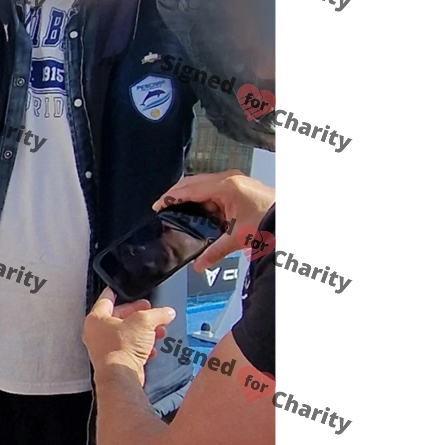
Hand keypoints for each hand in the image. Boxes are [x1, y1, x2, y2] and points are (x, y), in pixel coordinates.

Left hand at [83, 289, 173, 381]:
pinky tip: (152, 348)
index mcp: (96, 319)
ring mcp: (105, 349)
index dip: (115, 292)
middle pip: (120, 318)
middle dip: (138, 315)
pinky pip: (130, 350)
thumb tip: (167, 313)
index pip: (105, 300)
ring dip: (144, 332)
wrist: (121, 376)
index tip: (118, 289)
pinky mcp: (115, 361)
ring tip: (158, 330)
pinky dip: (142, 348)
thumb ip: (157, 314)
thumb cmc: (121, 348)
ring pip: (127, 335)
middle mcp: (97, 334)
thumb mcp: (144, 321)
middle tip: (150, 311)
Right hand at [153, 172, 277, 269]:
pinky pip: (213, 191)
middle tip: (163, 207)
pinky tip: (198, 212)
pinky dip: (202, 200)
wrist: (285, 222)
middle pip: (193, 183)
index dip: (171, 197)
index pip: (190, 189)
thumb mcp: (237, 238)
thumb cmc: (268, 222)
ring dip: (190, 197)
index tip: (158, 205)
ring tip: (177, 211)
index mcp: (226, 187)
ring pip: (203, 186)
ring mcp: (234, 182)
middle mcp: (229, 180)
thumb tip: (198, 264)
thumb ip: (214, 251)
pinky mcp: (238, 188)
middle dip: (177, 195)